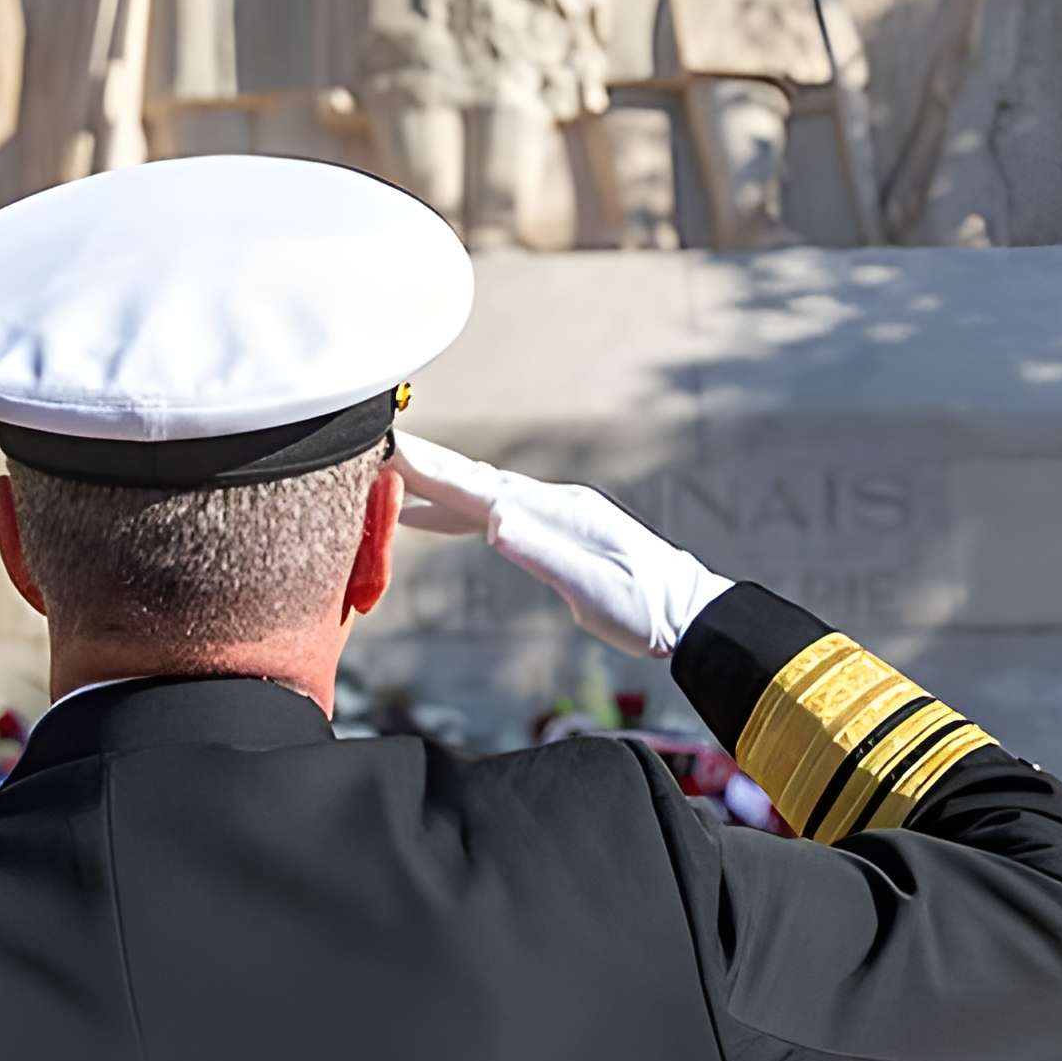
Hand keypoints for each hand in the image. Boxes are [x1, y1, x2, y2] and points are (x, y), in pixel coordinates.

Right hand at [391, 431, 734, 660]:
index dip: (430, 469)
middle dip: (421, 464)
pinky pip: (490, 513)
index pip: (478, 486)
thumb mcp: (592, 588)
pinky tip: (431, 517)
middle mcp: (549, 503)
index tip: (388, 447)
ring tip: (387, 476)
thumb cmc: (644, 608)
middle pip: (472, 479)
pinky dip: (455, 510)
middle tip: (371, 446)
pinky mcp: (552, 532)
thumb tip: (492, 521)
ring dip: (433, 484)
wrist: (690, 614)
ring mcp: (551, 514)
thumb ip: (541, 553)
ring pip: (478, 493)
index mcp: (553, 512)